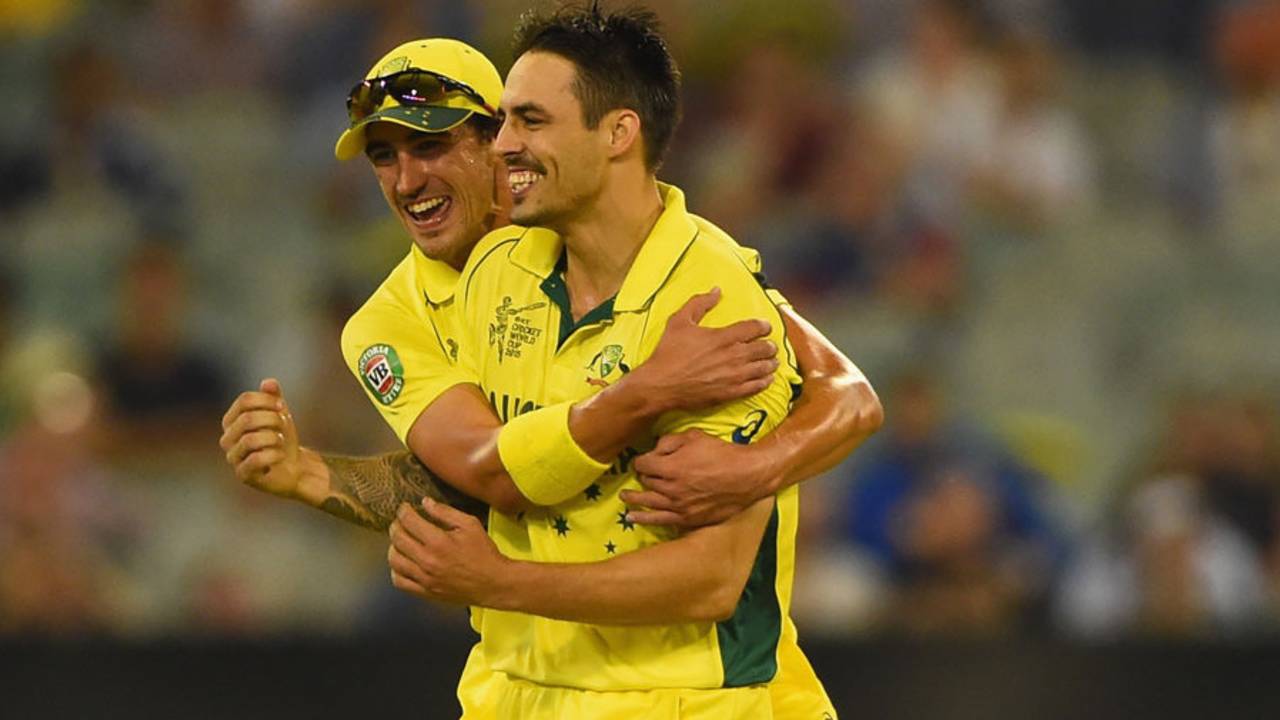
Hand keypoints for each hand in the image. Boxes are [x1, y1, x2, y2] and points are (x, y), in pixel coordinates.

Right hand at [218, 378, 300, 498]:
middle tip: (284, 425)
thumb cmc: (282, 439)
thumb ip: (274, 398)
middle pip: (247, 418)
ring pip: (250, 439)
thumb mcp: (280, 415)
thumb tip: (269, 382)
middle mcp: (227, 439)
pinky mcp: (243, 475)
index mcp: (232, 421)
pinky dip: (274, 454)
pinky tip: (280, 455)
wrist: (294, 468)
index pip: (244, 400)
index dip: (266, 400)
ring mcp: (233, 457)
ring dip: (274, 437)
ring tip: (281, 440)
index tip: (282, 406)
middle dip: (272, 419)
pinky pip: (256, 460)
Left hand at [387, 498, 507, 605]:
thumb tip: (425, 502)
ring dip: (393, 547)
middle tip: (400, 521)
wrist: (493, 583)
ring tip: (400, 541)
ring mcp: (424, 578)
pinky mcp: (425, 592)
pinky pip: (399, 581)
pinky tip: (403, 563)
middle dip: (395, 526)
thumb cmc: (484, 552)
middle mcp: (427, 560)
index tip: (404, 508)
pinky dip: (396, 570)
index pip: (409, 521)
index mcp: (438, 541)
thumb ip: (445, 512)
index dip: (403, 511)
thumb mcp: (470, 524)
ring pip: (394, 560)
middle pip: (398, 539)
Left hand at [621, 429, 768, 527]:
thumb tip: (654, 450)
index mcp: (670, 467)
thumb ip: (670, 441)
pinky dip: (645, 519)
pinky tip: (633, 518)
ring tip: (625, 498)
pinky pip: (661, 520)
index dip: (641, 460)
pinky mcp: (688, 519)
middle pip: (646, 483)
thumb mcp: (695, 437)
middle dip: (641, 477)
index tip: (643, 460)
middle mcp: (670, 489)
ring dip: (634, 500)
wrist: (747, 476)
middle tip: (638, 476)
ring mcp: (678, 506)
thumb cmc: (722, 453)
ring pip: (648, 504)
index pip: (643, 464)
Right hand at [629, 288, 778, 412]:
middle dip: (770, 345)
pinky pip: (757, 386)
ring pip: (764, 367)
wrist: (661, 384)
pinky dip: (765, 381)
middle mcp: (734, 355)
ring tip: (772, 361)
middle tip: (769, 345)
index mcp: (723, 336)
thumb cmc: (668, 353)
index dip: (764, 326)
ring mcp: (735, 375)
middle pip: (765, 348)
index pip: (755, 327)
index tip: (765, 327)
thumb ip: (699, 303)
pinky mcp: (732, 393)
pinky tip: (767, 379)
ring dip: (771, 363)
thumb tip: (716, 290)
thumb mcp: (680, 321)